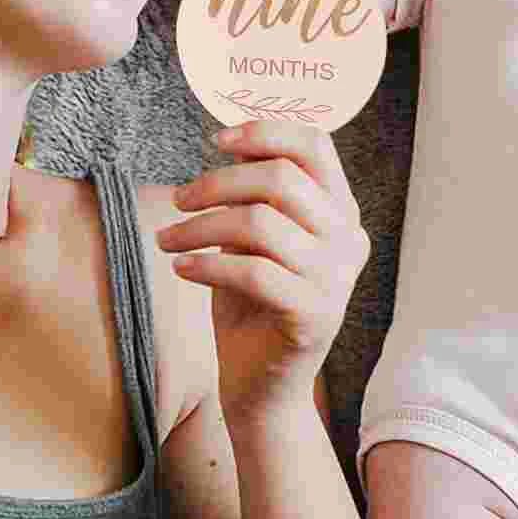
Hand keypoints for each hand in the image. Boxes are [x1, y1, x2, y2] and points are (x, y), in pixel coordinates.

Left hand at [156, 121, 369, 421]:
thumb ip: (254, 195)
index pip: (315, 146)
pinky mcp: (314, 316)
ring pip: (260, 224)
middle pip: (281, 179)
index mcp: (340, 211)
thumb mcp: (254, 238)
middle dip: (217, 182)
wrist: (263, 385)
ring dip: (200, 226)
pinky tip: (182, 268)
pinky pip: (253, 272)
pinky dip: (207, 264)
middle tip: (178, 200)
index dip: (264, 132)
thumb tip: (229, 143)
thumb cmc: (253, 304)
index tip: (215, 140)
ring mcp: (336, 280)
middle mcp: (348, 240)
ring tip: (168, 240)